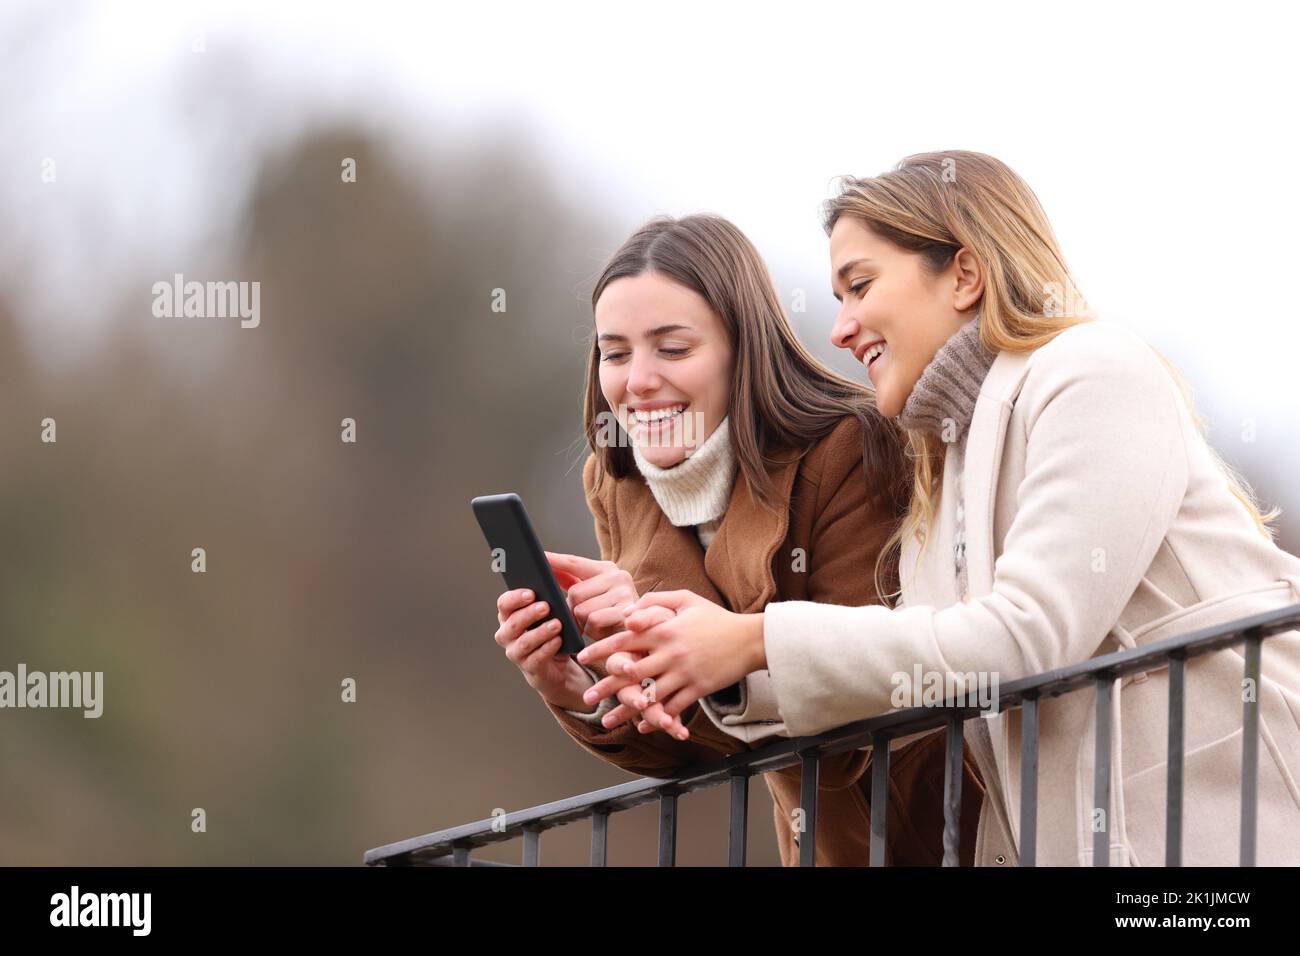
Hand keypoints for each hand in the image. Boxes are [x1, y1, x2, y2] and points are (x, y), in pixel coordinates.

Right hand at [494, 587, 593, 710]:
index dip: (515, 598)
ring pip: (524, 642)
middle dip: (529, 613)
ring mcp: (516, 653)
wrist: (558, 664)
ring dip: (540, 632)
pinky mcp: (529, 668)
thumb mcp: (553, 612)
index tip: (531, 593)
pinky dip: (548, 648)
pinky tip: (558, 640)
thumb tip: (561, 578)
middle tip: (546, 607)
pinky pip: (536, 658)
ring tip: (557, 624)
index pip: (504, 603)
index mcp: (509, 616)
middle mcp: (507, 634)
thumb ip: (552, 597)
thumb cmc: (552, 630)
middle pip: (513, 622)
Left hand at [545, 551, 638, 641]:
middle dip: (573, 609)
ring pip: (582, 608)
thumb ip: (573, 581)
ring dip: (582, 621)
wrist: (638, 635)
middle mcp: (618, 576)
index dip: (555, 560)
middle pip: (574, 592)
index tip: (538, 556)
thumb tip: (548, 571)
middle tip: (584, 617)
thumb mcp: (592, 595)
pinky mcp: (625, 611)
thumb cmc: (609, 615)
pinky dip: (592, 629)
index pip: (575, 562)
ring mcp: (624, 592)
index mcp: (607, 568)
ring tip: (595, 624)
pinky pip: (593, 619)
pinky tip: (602, 630)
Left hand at [577, 590, 765, 736]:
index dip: (601, 649)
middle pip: (630, 672)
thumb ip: (655, 601)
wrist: (750, 639)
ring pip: (648, 695)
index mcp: (664, 630)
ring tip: (607, 721)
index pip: (625, 640)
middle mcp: (670, 653)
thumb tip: (628, 613)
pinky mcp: (697, 688)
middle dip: (605, 686)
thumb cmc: (716, 617)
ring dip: (625, 710)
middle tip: (587, 698)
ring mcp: (684, 673)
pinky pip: (672, 708)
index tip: (582, 657)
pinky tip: (642, 726)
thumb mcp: (686, 599)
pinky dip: (656, 719)